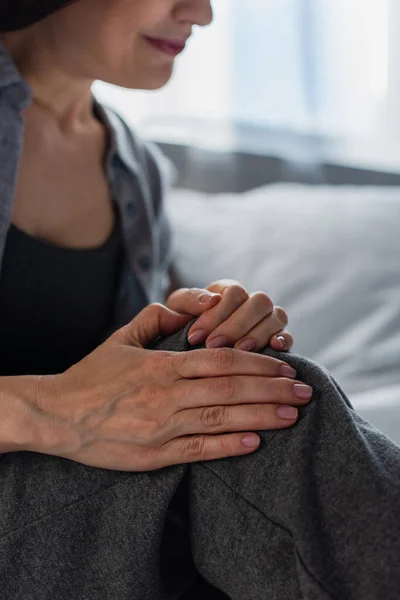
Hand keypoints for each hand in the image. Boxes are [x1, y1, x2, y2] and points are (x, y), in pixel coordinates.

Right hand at [34, 304, 310, 471]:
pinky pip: (197, 450)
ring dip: (261, 417)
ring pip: (221, 418)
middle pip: (230, 389)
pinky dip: (228, 446)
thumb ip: (154, 319)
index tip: (284, 366)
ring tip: (292, 416)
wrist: (56, 415)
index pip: (221, 361)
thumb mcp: (120, 339)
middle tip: (303, 392)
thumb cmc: (91, 377)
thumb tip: (187, 308)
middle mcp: (165, 395)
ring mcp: (161, 426)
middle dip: (272, 390)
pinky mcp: (154, 455)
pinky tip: (254, 443)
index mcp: (161, 366)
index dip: (257, 363)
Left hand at [166, 279, 292, 352]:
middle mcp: (252, 303)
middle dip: (236, 325)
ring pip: (276, 317)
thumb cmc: (182, 326)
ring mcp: (269, 321)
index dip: (216, 314)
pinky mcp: (278, 341)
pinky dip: (283, 340)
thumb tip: (211, 300)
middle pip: (259, 302)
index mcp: (230, 291)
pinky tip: (273, 348)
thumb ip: (190, 300)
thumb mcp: (179, 309)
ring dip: (258, 334)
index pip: (234, 293)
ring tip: (239, 351)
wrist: (189, 353)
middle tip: (213, 345)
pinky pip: (288, 336)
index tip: (194, 336)